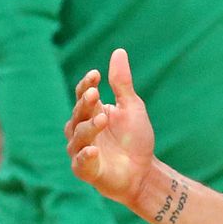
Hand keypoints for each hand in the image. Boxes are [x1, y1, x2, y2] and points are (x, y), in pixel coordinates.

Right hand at [67, 48, 155, 207]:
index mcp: (92, 112)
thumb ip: (122, 83)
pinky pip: (80, 162)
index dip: (86, 85)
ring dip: (89, 127)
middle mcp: (82, 130)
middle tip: (95, 94)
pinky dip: (85, 156)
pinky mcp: (85, 170)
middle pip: (78, 113)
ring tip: (102, 119)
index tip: (96, 74)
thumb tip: (119, 51)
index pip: (83, 95)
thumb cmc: (135, 140)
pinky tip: (93, 150)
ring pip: (78, 135)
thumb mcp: (132, 108)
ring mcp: (81, 150)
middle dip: (85, 104)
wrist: (144, 172)